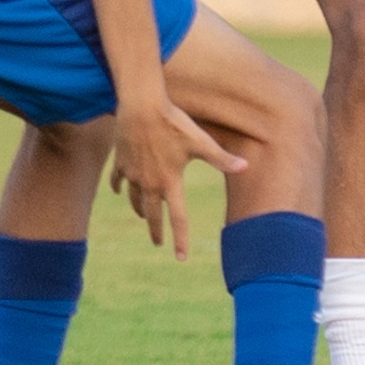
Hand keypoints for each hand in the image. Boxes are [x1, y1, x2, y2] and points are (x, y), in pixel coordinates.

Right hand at [108, 96, 243, 259]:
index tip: (180, 258)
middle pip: (152, 215)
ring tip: (143, 217)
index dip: (180, 239)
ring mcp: (132, 173)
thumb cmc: (173, 123)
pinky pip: (118, 181)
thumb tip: (245, 168)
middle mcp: (149, 183)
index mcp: (170, 182)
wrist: (141, 106)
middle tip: (158, 243)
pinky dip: (119, 188)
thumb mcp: (200, 141)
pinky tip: (119, 191)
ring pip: (134, 199)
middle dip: (155, 231)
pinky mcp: (121, 162)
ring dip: (139, 210)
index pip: (177, 218)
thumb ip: (221, 158)